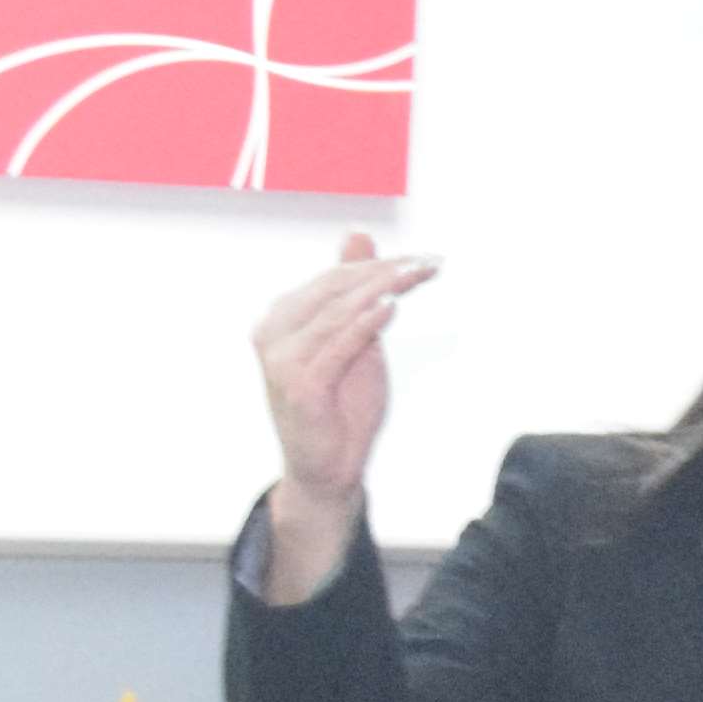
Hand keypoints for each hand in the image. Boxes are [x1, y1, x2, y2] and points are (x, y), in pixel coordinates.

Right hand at [250, 230, 432, 607]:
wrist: (326, 466)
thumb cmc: (340, 404)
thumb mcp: (354, 340)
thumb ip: (354, 293)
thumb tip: (357, 235)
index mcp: (282, 318)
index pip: (334, 279)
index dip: (379, 265)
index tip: (424, 259)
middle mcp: (274, 332)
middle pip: (335, 289)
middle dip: (385, 272)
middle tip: (429, 263)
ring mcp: (282, 359)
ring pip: (337, 312)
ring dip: (381, 290)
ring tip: (417, 275)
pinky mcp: (298, 385)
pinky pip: (335, 346)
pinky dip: (363, 324)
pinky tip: (389, 307)